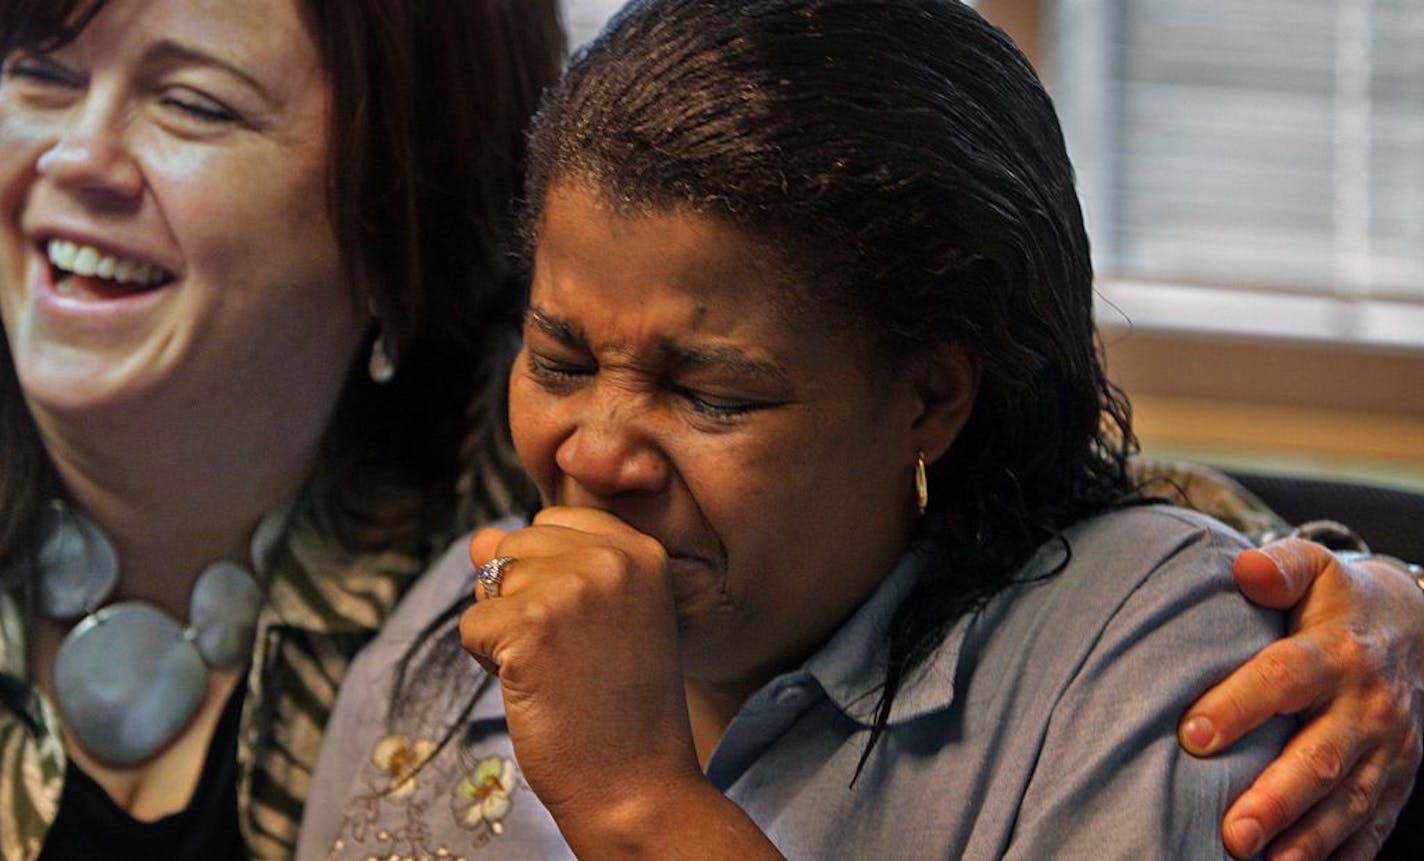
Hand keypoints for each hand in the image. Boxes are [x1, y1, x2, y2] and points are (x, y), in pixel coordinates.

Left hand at [459, 508, 707, 838]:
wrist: (636, 786)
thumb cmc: (619, 708)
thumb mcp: (599, 618)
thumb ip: (545, 566)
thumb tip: (479, 537)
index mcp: (641, 550)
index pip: (554, 522)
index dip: (550, 577)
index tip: (588, 630)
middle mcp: (612, 557)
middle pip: (517, 547)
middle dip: (523, 601)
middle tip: (571, 657)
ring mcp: (572, 587)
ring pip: (489, 583)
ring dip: (503, 632)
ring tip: (555, 672)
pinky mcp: (531, 624)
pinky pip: (471, 625)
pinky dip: (487, 663)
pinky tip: (535, 689)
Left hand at [1179, 539, 1423, 858]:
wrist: (1413, 627)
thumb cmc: (1336, 600)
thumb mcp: (1312, 568)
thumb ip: (1278, 567)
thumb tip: (1245, 569)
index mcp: (1335, 652)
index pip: (1283, 679)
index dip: (1238, 706)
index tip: (1191, 734)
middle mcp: (1365, 705)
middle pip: (1319, 756)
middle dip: (1276, 799)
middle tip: (1231, 834)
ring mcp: (1387, 748)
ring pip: (1348, 801)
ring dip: (1306, 839)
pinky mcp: (1396, 778)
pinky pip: (1373, 824)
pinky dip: (1344, 854)